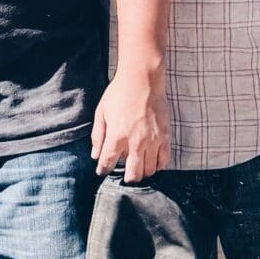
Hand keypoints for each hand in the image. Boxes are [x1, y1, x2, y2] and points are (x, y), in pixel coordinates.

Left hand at [92, 68, 167, 182]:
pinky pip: (164, 160)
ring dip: (142, 173)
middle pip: (133, 174)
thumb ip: (98, 135)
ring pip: (149, 170)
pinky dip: (158, 166)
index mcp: (117, 136)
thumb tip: (95, 155)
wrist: (142, 79)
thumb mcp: (101, 112)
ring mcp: (152, 141)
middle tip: (124, 175)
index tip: (102, 170)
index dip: (103, 169)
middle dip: (126, 178)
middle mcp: (135, 142)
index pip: (108, 163)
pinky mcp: (165, 136)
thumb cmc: (119, 93)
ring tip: (138, 170)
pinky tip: (152, 162)